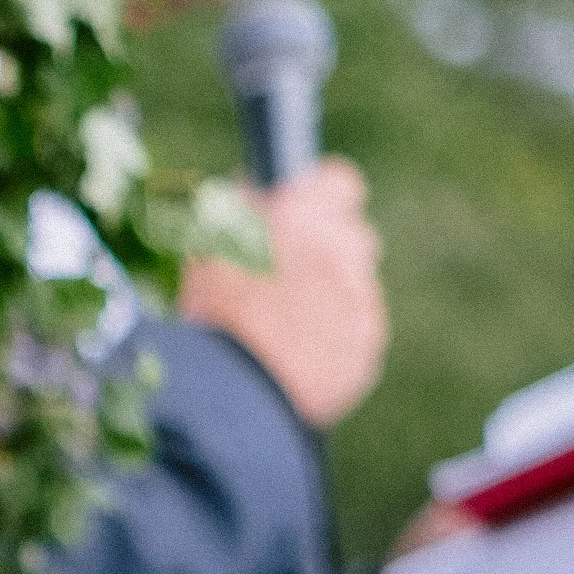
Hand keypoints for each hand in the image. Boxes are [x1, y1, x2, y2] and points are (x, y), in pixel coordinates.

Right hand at [177, 159, 383, 426]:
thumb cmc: (212, 308)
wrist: (234, 389)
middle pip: (351, 237)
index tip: (296, 214)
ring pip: (352, 290)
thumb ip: (241, 212)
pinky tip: (288, 360)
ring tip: (276, 330)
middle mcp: (347, 252)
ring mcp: (362, 303)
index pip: (338, 183)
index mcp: (310, 214)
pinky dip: (328, 344)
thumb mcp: (209, 243)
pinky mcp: (365, 351)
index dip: (317, 198)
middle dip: (323, 250)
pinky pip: (352, 338)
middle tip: (281, 275)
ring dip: (324, 301)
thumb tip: (253, 193)